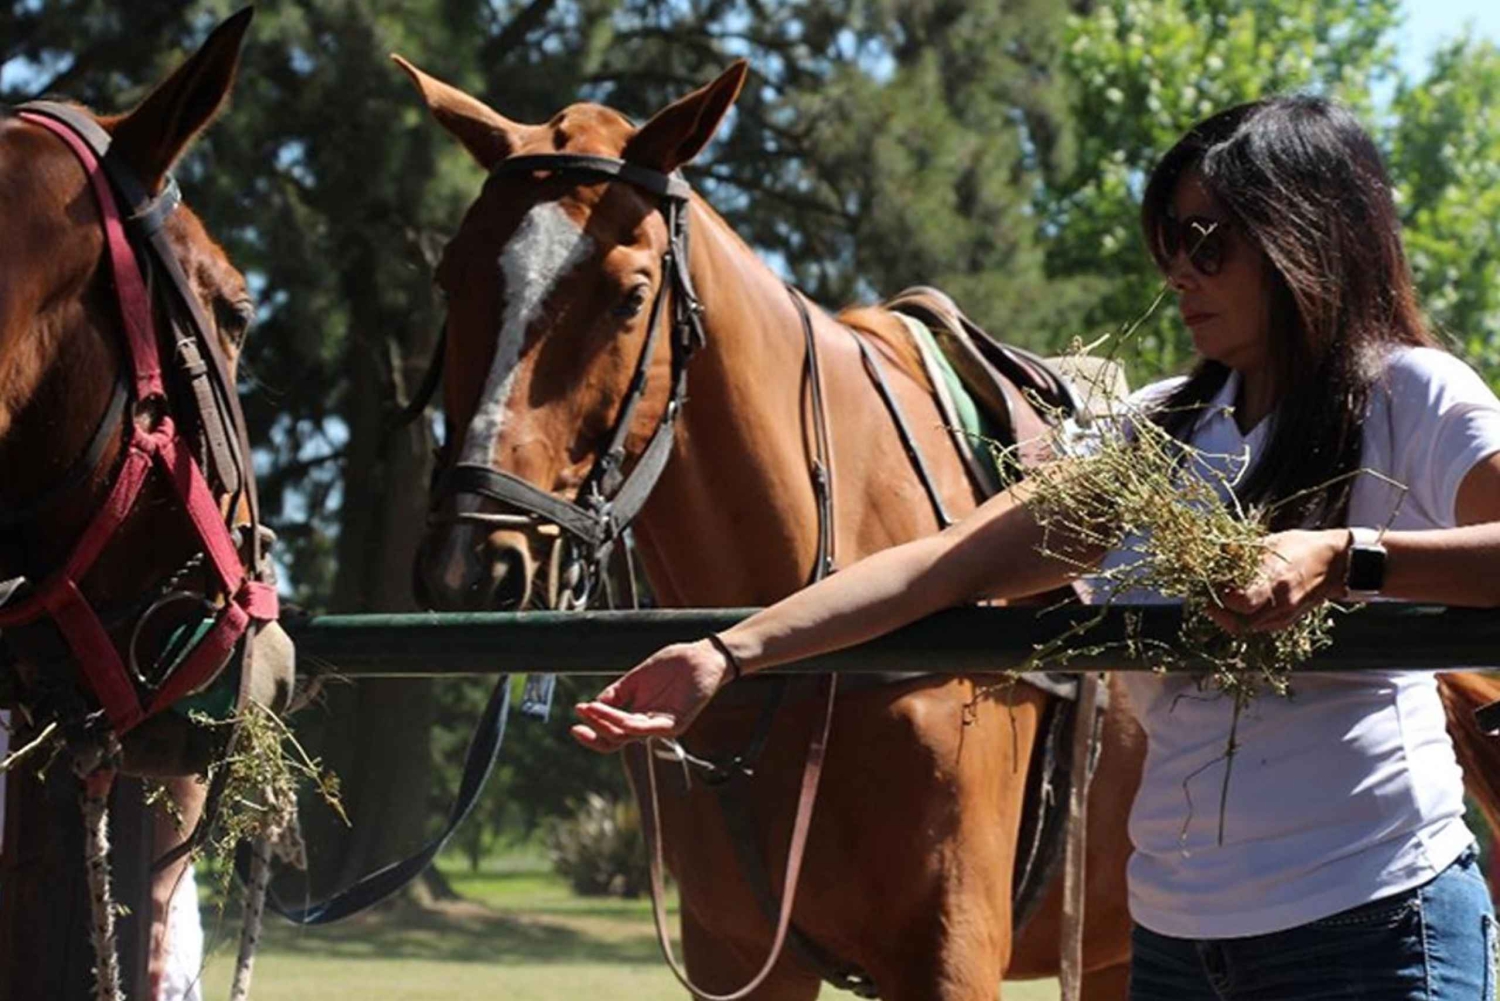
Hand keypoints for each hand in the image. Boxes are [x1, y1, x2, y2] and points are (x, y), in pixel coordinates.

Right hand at [570, 639, 732, 752]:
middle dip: (595, 731)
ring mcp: (662, 726)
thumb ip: (615, 694)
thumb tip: (592, 705)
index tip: (574, 722)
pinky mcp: (677, 722)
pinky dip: (629, 723)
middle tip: (579, 719)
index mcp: (638, 716)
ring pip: (630, 733)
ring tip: (590, 709)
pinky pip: (650, 727)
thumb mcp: (635, 680)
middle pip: (617, 739)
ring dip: (607, 722)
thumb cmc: (672, 667)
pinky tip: (614, 714)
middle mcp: (648, 725)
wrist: (700, 656)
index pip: (612, 733)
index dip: (593, 731)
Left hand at [1206, 529, 1346, 633]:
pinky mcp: (1287, 621)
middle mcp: (1282, 603)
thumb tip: (1213, 552)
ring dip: (1229, 617)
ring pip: (1247, 628)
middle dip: (1219, 613)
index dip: (1221, 598)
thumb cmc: (1302, 548)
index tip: (1211, 585)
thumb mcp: (1271, 542)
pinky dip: (1243, 619)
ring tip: (1219, 601)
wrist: (1336, 564)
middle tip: (1207, 599)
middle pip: (1240, 623)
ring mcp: (1286, 616)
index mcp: (1278, 581)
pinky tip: (1236, 606)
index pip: (1242, 603)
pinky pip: (1258, 627)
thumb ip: (1242, 552)